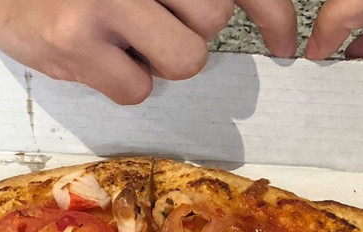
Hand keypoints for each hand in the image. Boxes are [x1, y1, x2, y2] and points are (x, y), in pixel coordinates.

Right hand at [0, 0, 297, 103]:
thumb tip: (274, 24)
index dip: (273, 12)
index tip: (285, 42)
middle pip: (213, 18)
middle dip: (189, 30)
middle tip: (147, 19)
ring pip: (185, 58)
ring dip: (159, 59)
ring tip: (122, 38)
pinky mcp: (76, 38)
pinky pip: (137, 88)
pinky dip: (121, 82)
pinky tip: (93, 55)